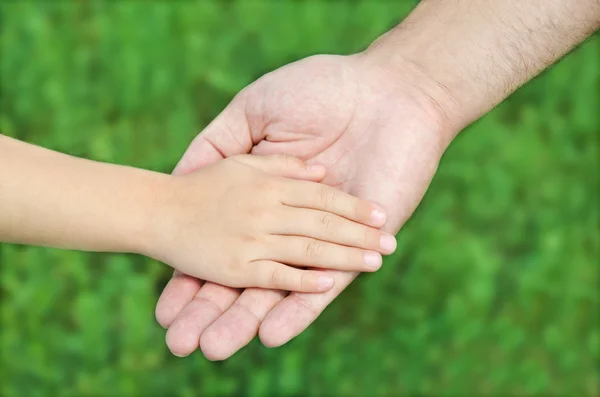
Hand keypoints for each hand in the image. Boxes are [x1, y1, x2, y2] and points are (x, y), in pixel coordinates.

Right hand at [156, 53, 452, 357]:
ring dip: (247, 318)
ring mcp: (321, 238)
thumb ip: (227, 138)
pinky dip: (299, 304)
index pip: (225, 245)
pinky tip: (272, 332)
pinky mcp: (354, 246)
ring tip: (214, 350)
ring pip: (278, 287)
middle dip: (215, 310)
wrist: (390, 96)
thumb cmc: (319, 89)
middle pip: (247, 276)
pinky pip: (323, 283)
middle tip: (179, 345)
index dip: (196, 275)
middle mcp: (287, 225)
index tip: (165, 305)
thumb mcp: (257, 110)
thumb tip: (187, 169)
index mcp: (266, 199)